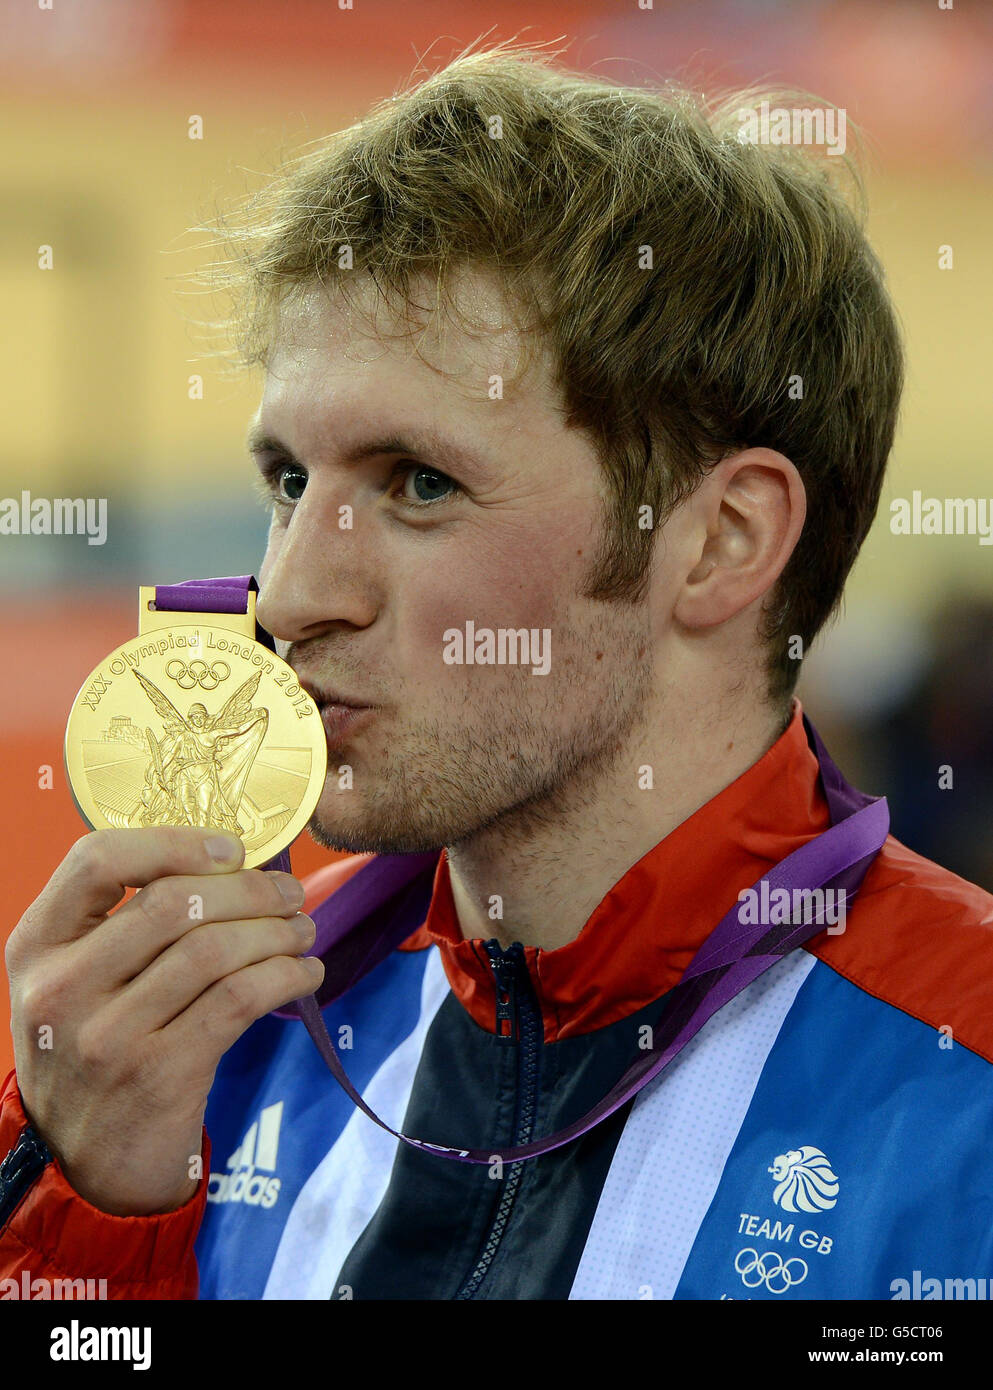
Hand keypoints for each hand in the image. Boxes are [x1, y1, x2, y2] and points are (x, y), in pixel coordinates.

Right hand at [5, 827, 323, 1215]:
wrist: (85, 1165)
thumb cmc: (96, 1050)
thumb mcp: (76, 982)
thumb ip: (122, 923)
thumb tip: (231, 861)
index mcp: (35, 947)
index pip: (95, 860)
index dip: (174, 842)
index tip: (231, 849)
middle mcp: (61, 988)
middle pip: (174, 902)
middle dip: (250, 889)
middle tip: (290, 893)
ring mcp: (107, 1036)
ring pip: (214, 949)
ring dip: (277, 931)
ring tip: (302, 931)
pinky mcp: (158, 1075)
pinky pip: (239, 1000)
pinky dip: (285, 976)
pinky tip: (304, 973)